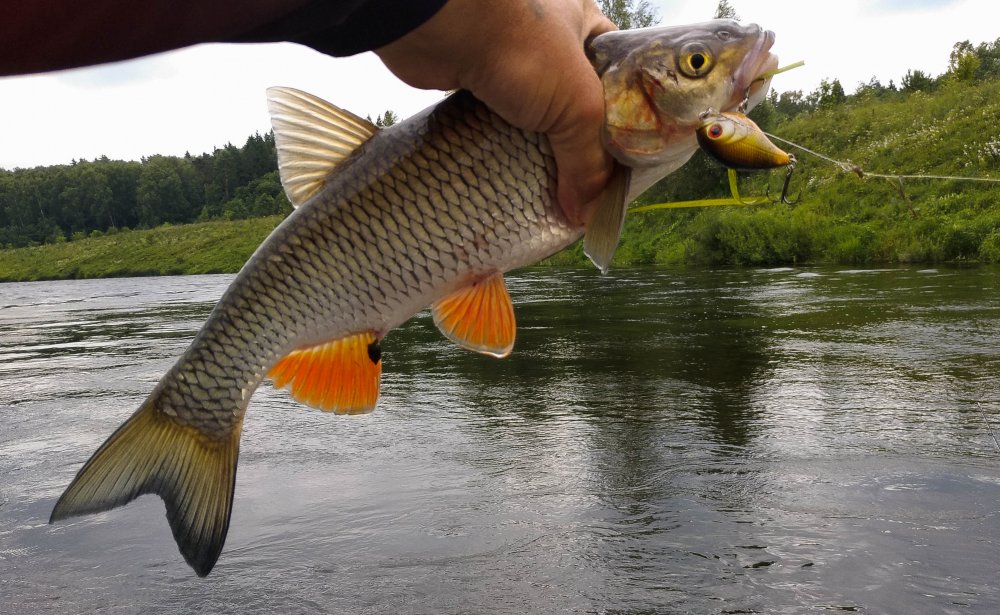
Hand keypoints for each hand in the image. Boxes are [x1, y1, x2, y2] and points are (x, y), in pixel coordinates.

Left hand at [375, 0, 616, 225]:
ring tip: (552, 195)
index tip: (621, 167)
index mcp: (587, 27)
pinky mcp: (478, 81)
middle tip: (585, 190)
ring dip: (539, 154)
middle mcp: (551, 42)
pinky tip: (513, 179)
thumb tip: (586, 214)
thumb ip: (588, 160)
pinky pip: (499, 123)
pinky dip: (505, 150)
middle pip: (575, 106)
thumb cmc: (521, 47)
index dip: (624, 123)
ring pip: (535, 118)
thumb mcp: (577, 104)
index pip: (618, 80)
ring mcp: (512, 61)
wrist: (440, 27)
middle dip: (578, 148)